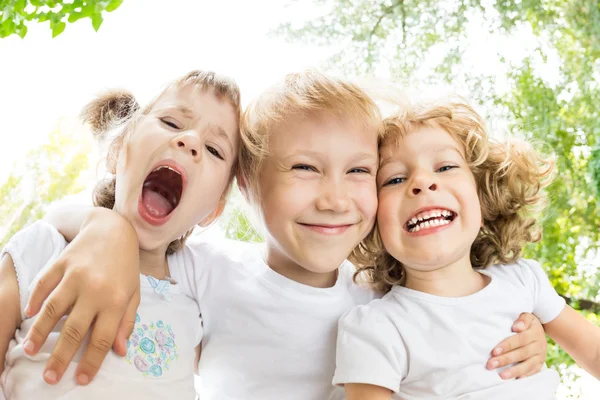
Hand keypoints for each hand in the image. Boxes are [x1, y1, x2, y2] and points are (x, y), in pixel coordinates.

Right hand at [24, 207, 140, 384]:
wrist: (113, 230)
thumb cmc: (125, 266)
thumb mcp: (133, 293)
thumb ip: (126, 322)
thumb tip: (119, 351)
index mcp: (116, 300)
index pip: (103, 338)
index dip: (91, 361)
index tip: (81, 380)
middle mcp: (96, 289)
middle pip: (75, 329)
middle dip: (60, 357)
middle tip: (49, 377)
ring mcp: (76, 275)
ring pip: (53, 309)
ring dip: (40, 332)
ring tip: (30, 351)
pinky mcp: (62, 263)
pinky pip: (44, 285)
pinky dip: (35, 301)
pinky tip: (29, 316)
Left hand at [486, 312, 546, 378]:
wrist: (540, 329)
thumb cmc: (526, 322)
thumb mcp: (526, 316)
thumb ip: (522, 319)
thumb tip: (517, 326)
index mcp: (534, 332)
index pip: (519, 339)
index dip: (507, 345)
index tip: (494, 351)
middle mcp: (539, 345)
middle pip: (521, 353)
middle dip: (505, 359)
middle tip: (491, 364)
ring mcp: (540, 356)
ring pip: (528, 365)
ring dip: (514, 371)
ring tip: (501, 376)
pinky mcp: (540, 364)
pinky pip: (533, 371)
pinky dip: (524, 375)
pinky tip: (515, 379)